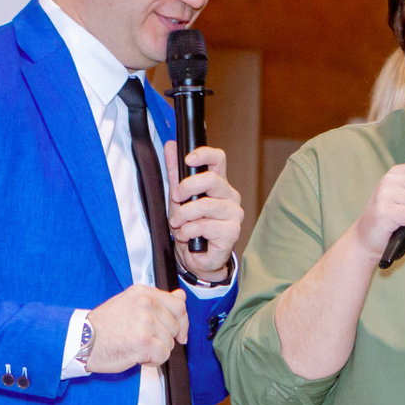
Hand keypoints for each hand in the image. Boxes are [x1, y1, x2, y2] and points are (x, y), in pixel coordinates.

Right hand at [84, 285, 187, 372]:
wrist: (81, 340)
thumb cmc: (103, 325)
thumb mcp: (130, 303)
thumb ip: (158, 300)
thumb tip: (181, 296)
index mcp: (143, 293)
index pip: (179, 305)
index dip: (182, 322)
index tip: (180, 333)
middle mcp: (146, 304)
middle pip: (175, 327)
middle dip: (164, 339)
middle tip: (143, 340)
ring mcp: (145, 322)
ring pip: (170, 343)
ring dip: (156, 350)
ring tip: (136, 346)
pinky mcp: (143, 342)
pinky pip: (163, 356)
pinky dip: (152, 361)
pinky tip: (137, 355)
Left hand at [165, 140, 243, 281]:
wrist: (195, 258)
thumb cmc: (190, 227)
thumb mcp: (178, 198)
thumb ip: (175, 172)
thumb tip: (170, 145)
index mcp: (218, 184)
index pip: (218, 159)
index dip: (203, 154)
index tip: (187, 160)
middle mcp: (230, 196)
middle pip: (211, 179)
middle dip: (186, 188)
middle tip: (176, 199)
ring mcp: (234, 214)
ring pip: (205, 205)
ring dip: (184, 216)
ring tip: (178, 225)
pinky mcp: (232, 231)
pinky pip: (205, 225)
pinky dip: (189, 231)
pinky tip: (188, 237)